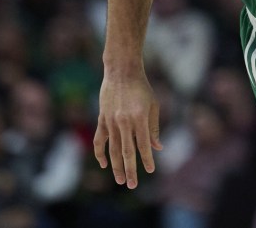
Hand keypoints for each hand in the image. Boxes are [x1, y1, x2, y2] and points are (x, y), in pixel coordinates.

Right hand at [93, 71, 161, 188]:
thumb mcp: (153, 105)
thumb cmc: (142, 87)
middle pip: (126, 151)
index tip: (149, 171)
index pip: (143, 145)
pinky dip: (100, 153)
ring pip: (112, 149)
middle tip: (132, 185)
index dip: (146, 159)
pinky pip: (99, 140)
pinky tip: (103, 164)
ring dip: (116, 166)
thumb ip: (154, 128)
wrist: (121, 71)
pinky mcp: (102, 118)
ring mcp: (111, 121)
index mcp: (139, 118)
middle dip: (130, 170)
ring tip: (120, 180)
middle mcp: (124, 121)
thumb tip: (157, 148)